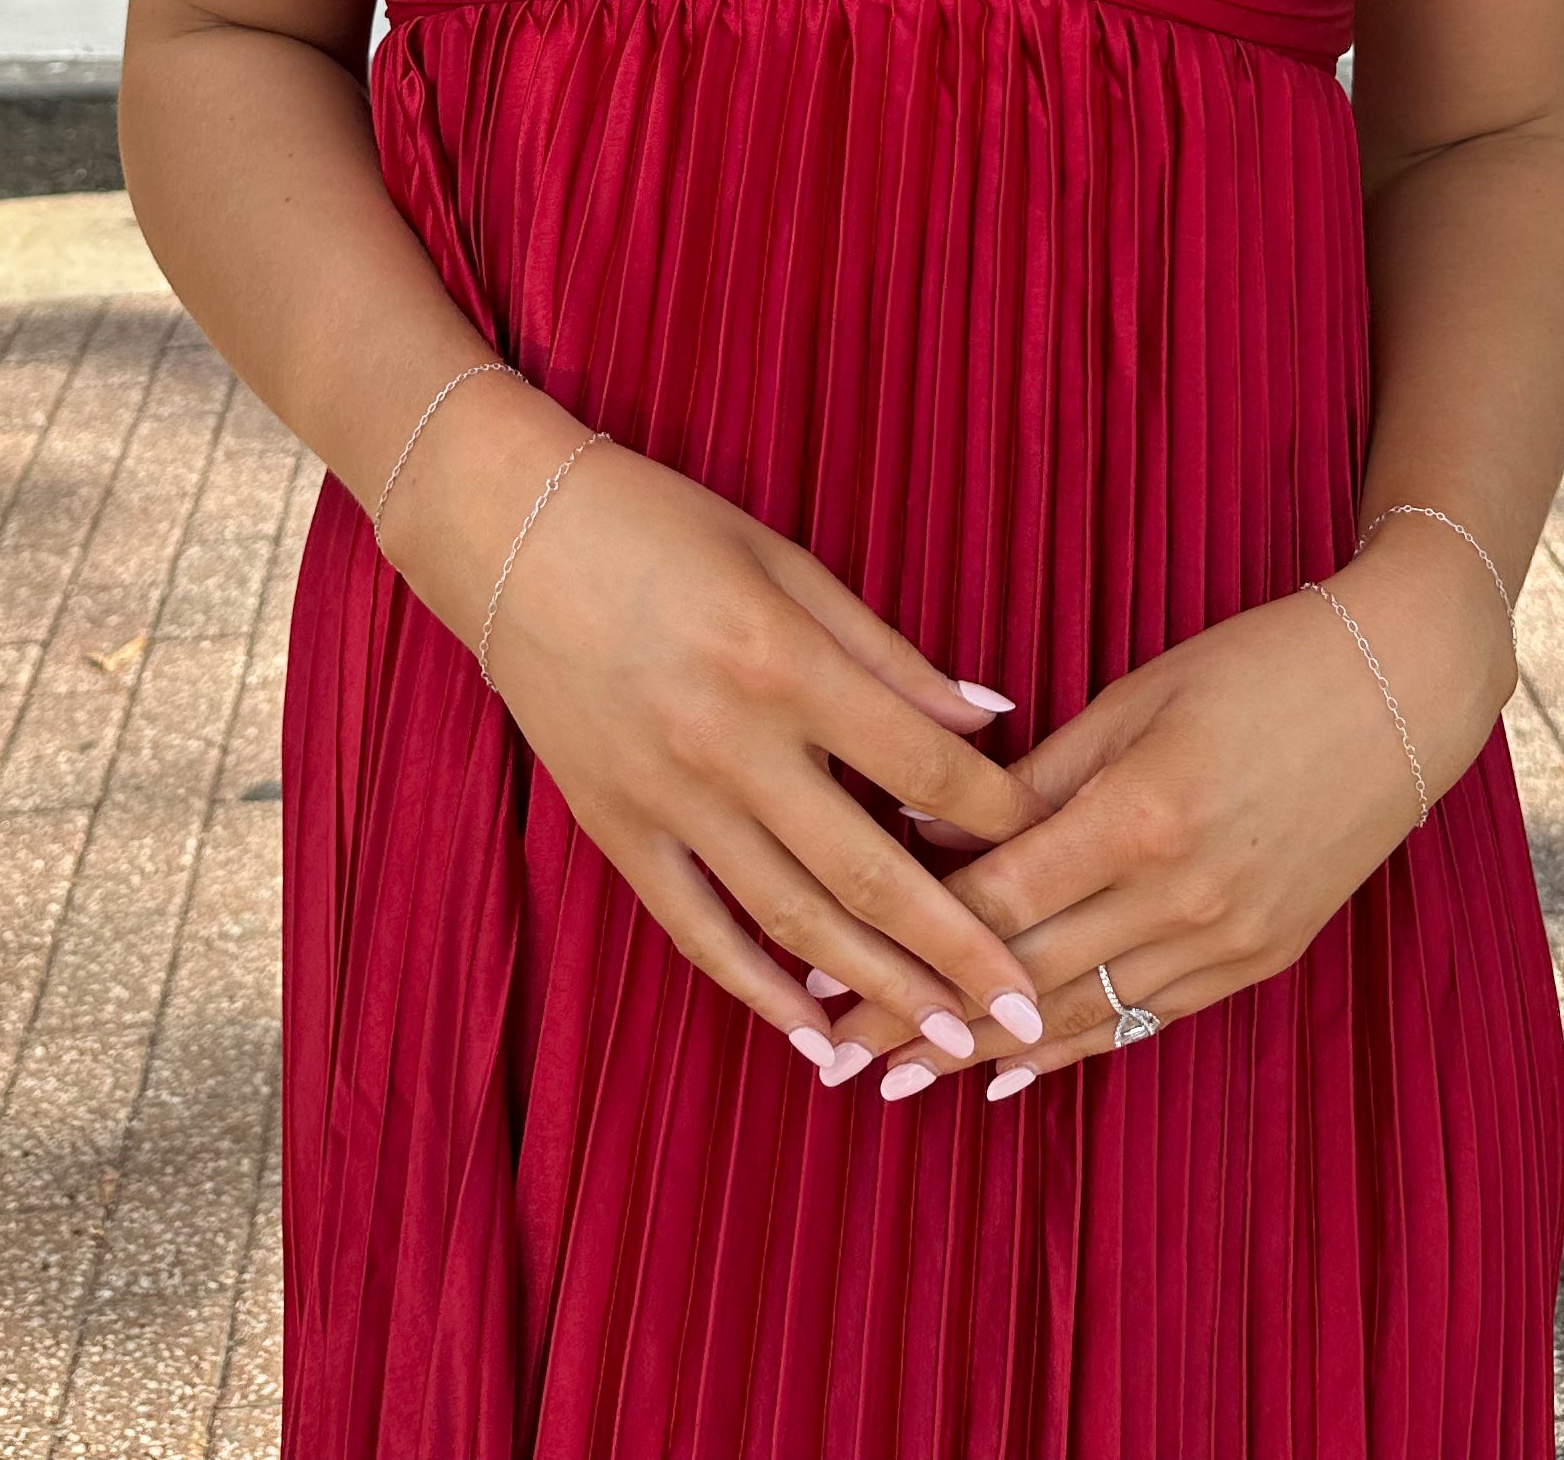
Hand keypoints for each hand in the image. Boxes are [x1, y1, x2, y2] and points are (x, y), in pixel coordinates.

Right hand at [388, 396, 1060, 1084]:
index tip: (1052, 849)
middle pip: (868, 868)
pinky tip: (815, 1036)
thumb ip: (886, 652)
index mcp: (782, 660)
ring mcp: (668, 797)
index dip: (994, 811)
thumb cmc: (660, 526)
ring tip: (948, 1038)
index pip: (917, 760)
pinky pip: (698, 931)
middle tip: (1028, 1007)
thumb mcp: (784, 561)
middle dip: (958, 947)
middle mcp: (730, 743)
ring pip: (790, 919)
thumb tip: (989, 715)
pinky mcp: (617, 831)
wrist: (512, 536)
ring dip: (877, 986)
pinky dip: (758, 992)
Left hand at [799, 530, 1515, 1099]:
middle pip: (1023, 976)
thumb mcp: (1135, 695)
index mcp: (1139, 813)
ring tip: (905, 1078)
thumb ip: (1034, 776)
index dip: (903, 951)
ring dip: (987, 1053)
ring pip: (1083, 1015)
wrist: (1402, 688)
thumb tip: (928, 828)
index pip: (994, 904)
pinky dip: (1075, 1046)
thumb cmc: (1256, 663)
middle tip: (839, 1056)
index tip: (832, 988)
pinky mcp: (1262, 959)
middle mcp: (1181, 893)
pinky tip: (1015, 1072)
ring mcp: (1228, 937)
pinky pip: (1148, 1017)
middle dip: (924, 1022)